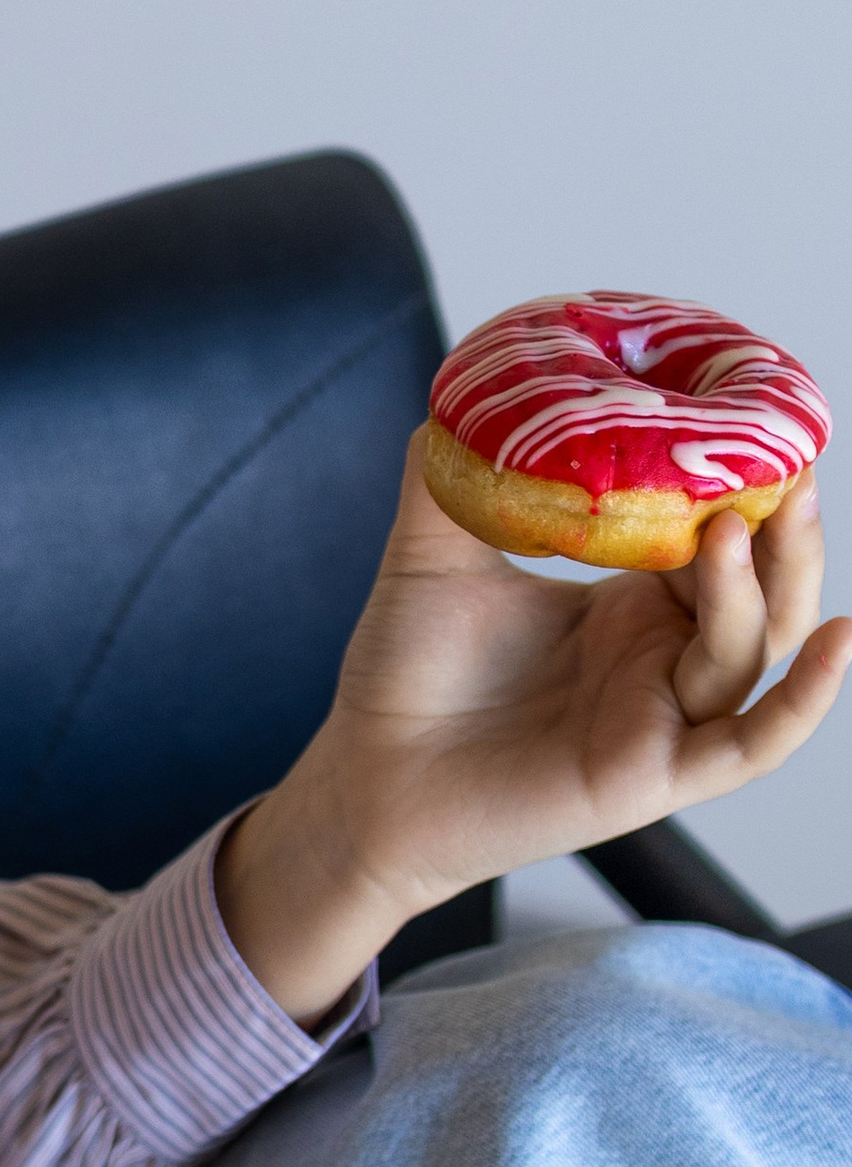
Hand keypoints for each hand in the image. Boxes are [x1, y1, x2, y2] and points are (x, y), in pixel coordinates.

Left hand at [216, 438, 851, 1024]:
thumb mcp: (434, 556)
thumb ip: (454, 477)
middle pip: (762, 592)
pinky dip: (802, 701)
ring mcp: (663, 719)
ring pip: (751, 650)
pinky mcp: (654, 777)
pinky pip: (750, 745)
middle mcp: (658, 661)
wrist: (362, 776)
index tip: (758, 426)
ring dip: (756, 588)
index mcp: (628, 609)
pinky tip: (835, 644)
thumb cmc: (404, 676)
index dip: (745, 492)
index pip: (718, 542)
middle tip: (789, 471)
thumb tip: (463, 388)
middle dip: (784, 533)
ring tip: (733, 529)